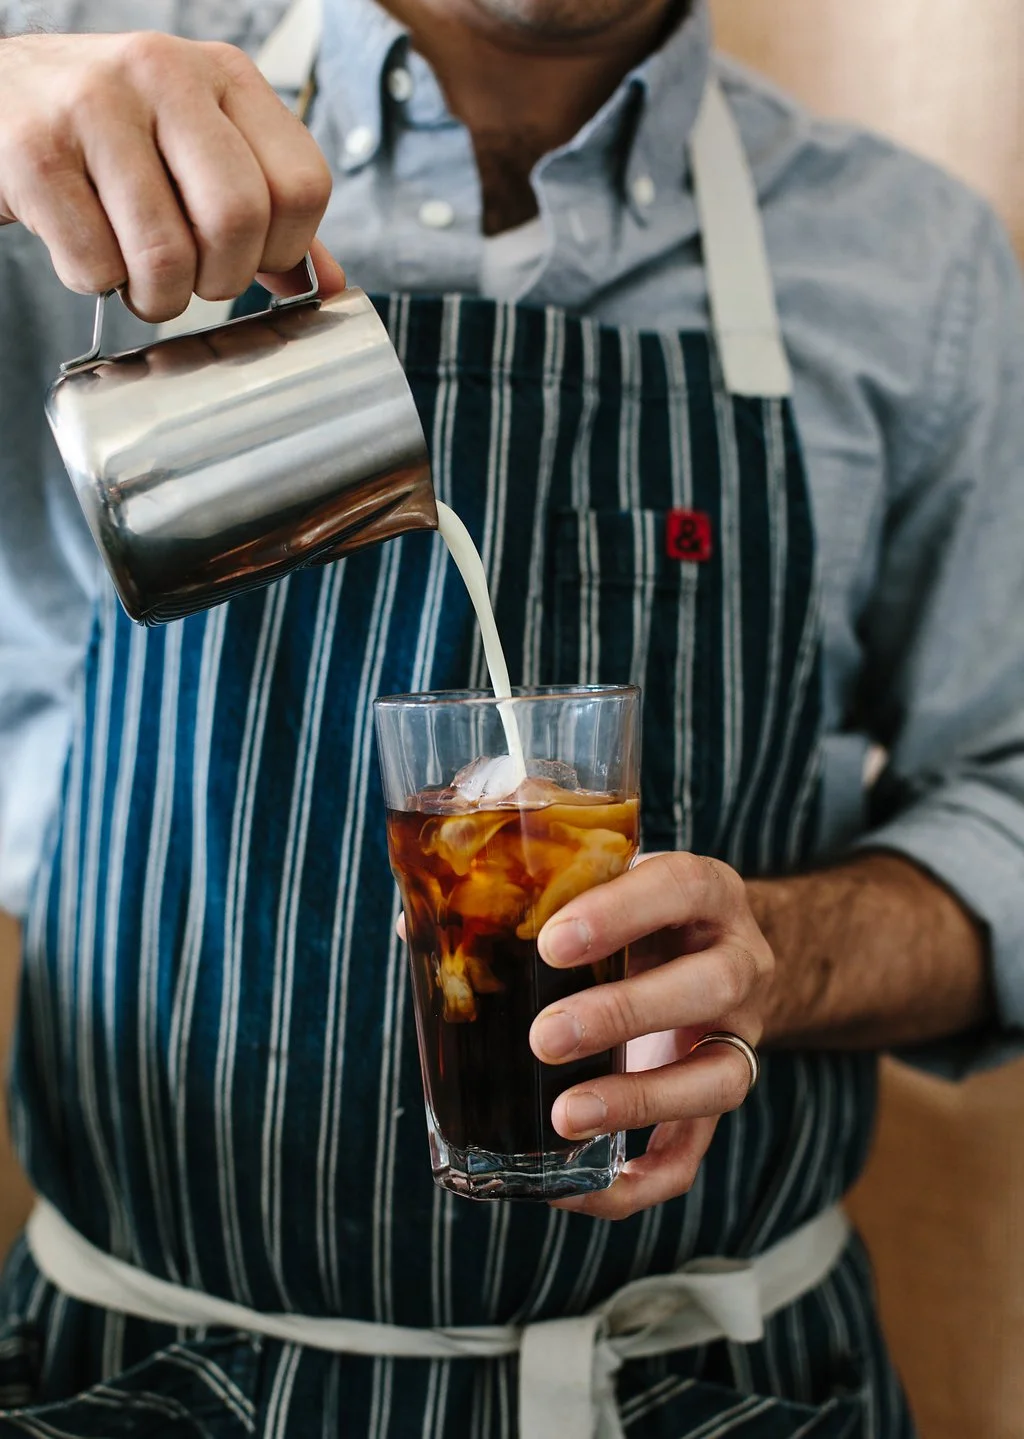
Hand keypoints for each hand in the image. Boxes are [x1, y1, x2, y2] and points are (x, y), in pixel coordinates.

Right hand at [0, 31, 343, 320]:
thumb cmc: (110, 136)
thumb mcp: (198, 152)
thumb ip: (267, 214)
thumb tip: (327, 285)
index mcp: (224, 75)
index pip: (303, 186)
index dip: (282, 248)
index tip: (247, 256)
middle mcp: (164, 73)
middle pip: (239, 219)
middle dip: (220, 280)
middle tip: (191, 279)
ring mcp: (94, 106)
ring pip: (166, 255)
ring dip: (155, 296)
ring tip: (136, 273)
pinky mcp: (35, 152)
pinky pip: (96, 264)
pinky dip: (95, 281)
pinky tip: (84, 247)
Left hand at [529, 852, 772, 1219]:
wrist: (712, 943)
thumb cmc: (635, 908)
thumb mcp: (605, 879)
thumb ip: (532, 890)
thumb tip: (416, 925)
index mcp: (706, 893)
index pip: (680, 887)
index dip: (622, 913)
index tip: (552, 942)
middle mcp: (738, 962)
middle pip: (711, 985)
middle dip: (625, 1013)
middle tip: (544, 1037)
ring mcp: (738, 1036)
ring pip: (720, 1077)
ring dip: (640, 1101)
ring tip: (565, 1117)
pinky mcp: (716, 1097)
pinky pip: (693, 1154)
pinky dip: (639, 1181)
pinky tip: (575, 1185)